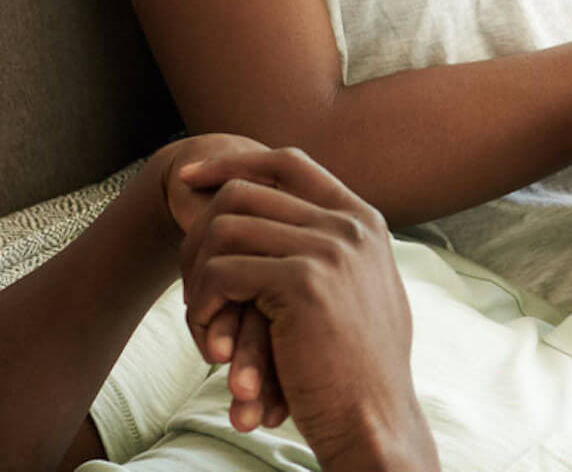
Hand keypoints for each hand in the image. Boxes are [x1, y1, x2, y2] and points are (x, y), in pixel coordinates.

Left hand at [171, 146, 436, 469]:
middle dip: (201, 233)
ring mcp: (329, 248)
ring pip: (224, 229)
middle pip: (244, 191)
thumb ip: (336, 249)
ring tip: (204, 320)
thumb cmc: (359, 366)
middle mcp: (349, 223)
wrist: (375, 416)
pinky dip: (203, 306)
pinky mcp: (303, 282)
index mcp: (363, 220)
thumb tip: (290, 221)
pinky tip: (214, 341)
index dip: (233, 164)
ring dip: (197, 275)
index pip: (288, 162)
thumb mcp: (360, 289)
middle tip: (190, 280)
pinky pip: (221, 271)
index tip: (191, 180)